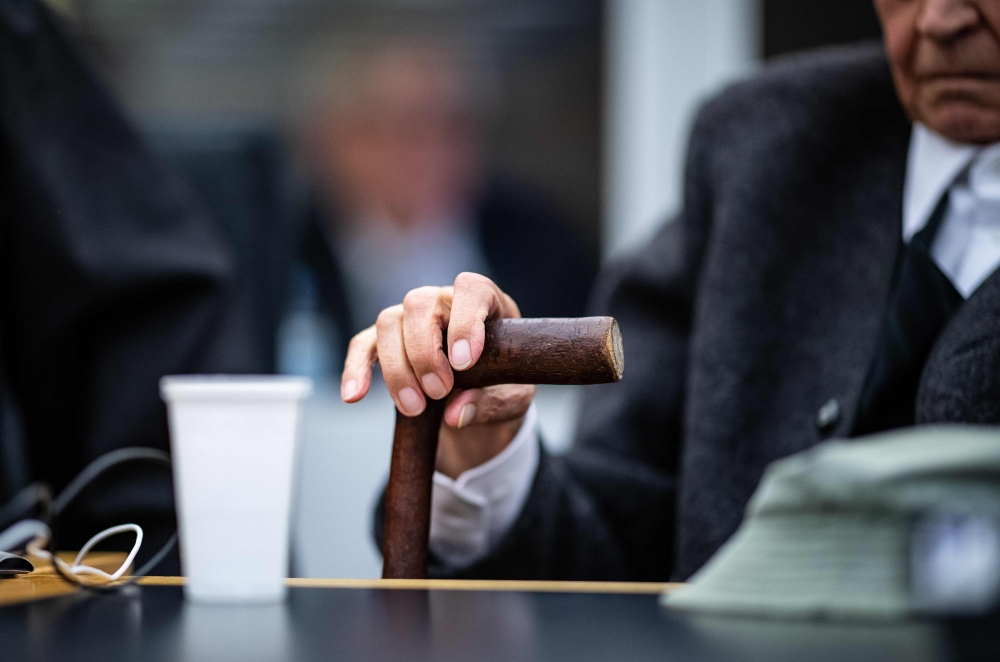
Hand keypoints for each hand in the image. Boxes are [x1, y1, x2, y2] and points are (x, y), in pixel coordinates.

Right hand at [341, 272, 535, 477]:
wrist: (485, 395)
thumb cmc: (505, 386)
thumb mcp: (511, 399)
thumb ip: (490, 404)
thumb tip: (456, 414)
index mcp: (485, 302)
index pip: (471, 289)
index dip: (465, 321)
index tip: (464, 362)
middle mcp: (444, 301)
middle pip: (420, 303)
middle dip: (424, 352)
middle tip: (439, 392)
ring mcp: (412, 318)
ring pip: (389, 322)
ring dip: (397, 368)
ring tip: (414, 408)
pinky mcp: (388, 340)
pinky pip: (363, 345)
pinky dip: (356, 369)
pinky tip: (353, 396)